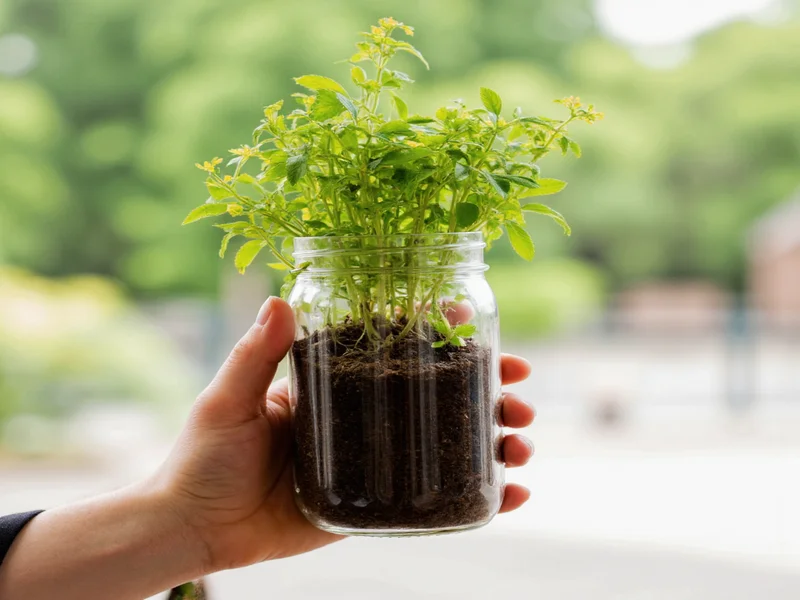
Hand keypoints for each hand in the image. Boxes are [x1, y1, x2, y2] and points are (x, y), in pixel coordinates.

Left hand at [154, 296, 535, 573]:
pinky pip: (433, 498)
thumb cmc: (204, 457)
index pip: (402, 353)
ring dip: (495, 441)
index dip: (449, 342)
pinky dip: (478, 498)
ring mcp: (372, 461)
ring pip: (448, 445)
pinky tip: (511, 497)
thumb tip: (280, 300)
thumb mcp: (229, 400)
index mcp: (335, 382)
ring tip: (520, 446)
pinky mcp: (373, 503)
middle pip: (440, 397)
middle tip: (520, 399)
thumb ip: (255, 355)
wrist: (194, 528)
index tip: (487, 335)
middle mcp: (362, 416)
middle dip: (489, 394)